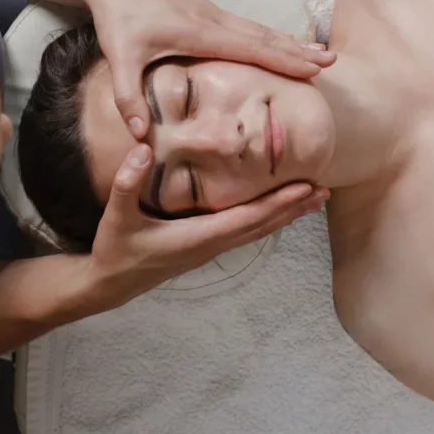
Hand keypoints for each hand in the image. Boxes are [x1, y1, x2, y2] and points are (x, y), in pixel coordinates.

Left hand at [68, 0, 335, 138]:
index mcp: (199, 32)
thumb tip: (140, 135)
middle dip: (298, 51)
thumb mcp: (119, 59)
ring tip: (320, 54)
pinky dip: (272, 36)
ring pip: (260, 30)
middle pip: (265, 37)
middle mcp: (213, 20)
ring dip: (291, 43)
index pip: (250, 48)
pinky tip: (284, 43)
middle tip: (332, 62)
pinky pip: (249, 27)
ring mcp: (213, 13)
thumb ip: (129, 97)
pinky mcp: (209, 12)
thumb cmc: (117, 19)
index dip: (282, 60)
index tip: (312, 71)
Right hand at [85, 144, 328, 310]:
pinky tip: (278, 210)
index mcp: (197, 237)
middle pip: (261, 226)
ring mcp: (210, 248)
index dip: (277, 204)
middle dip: (293, 209)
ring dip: (285, 215)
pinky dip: (267, 219)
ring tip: (313, 200)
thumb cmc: (115, 249)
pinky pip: (245, 231)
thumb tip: (143, 149)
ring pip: (257, 231)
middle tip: (324, 191)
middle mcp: (211, 245)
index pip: (247, 218)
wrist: (109, 284)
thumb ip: (127, 182)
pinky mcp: (206, 247)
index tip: (304, 189)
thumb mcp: (116, 215)